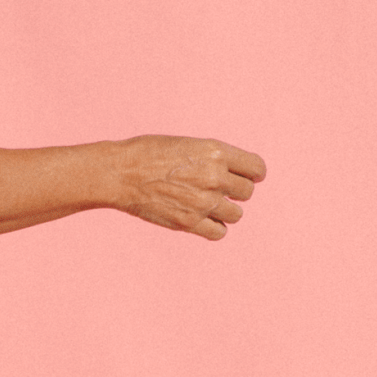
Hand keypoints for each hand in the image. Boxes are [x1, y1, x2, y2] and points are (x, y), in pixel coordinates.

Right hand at [113, 134, 266, 239]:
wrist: (119, 174)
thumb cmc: (148, 154)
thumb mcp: (188, 144)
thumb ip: (214, 158)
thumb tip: (233, 175)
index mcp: (216, 152)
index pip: (257, 168)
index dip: (253, 173)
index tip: (246, 176)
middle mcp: (214, 177)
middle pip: (247, 192)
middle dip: (235, 191)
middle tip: (216, 189)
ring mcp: (202, 202)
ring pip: (236, 214)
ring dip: (225, 210)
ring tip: (206, 204)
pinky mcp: (188, 223)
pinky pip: (219, 232)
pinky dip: (214, 228)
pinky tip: (202, 220)